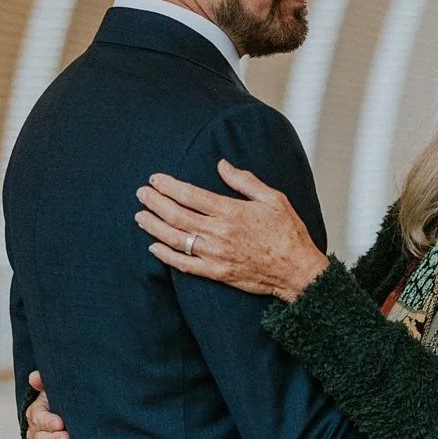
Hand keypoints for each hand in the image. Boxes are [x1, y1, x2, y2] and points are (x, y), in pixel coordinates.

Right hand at [25, 371, 72, 438]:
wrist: (67, 418)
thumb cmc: (63, 401)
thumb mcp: (56, 391)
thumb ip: (45, 383)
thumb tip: (34, 376)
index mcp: (36, 413)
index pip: (39, 418)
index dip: (49, 421)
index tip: (61, 423)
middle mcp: (34, 432)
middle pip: (41, 438)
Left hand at [136, 160, 329, 302]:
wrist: (298, 271)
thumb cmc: (289, 233)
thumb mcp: (273, 198)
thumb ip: (244, 181)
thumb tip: (221, 165)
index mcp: (231, 212)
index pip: (190, 195)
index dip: (169, 186)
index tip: (155, 179)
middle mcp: (219, 233)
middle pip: (177, 215)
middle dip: (155, 202)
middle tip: (141, 193)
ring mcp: (216, 255)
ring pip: (175, 239)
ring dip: (154, 226)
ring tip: (140, 216)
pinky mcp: (217, 273)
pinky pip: (185, 265)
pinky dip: (166, 256)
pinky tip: (154, 247)